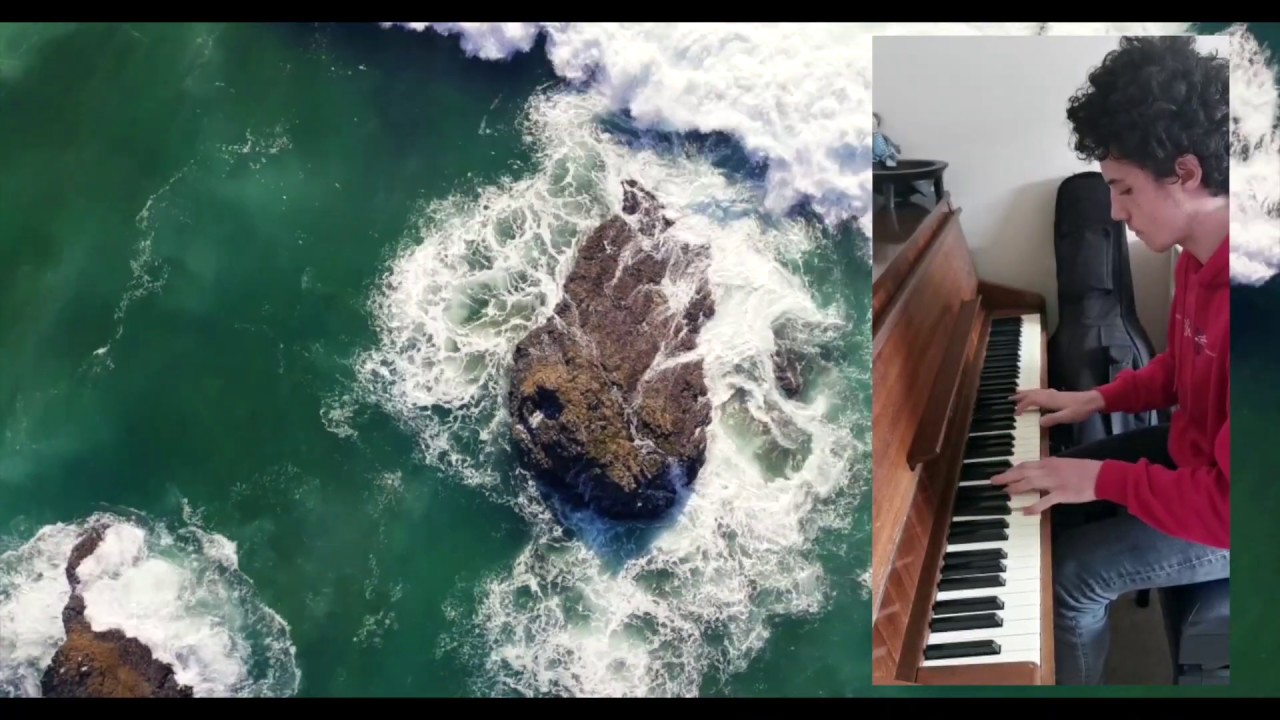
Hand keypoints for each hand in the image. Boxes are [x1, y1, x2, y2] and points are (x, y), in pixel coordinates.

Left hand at [989, 457, 1103, 514]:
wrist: (1102, 476)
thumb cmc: (1086, 469)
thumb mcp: (1065, 462)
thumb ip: (1051, 466)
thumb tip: (1040, 468)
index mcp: (1049, 462)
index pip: (1026, 464)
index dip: (1013, 469)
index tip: (1004, 473)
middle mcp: (1048, 470)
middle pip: (1022, 472)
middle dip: (1006, 476)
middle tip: (993, 481)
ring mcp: (1054, 482)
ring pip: (1029, 484)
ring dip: (1015, 488)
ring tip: (1005, 493)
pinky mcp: (1061, 494)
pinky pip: (1044, 501)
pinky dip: (1033, 506)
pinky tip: (1024, 511)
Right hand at [1009, 388, 1103, 427]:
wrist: (1092, 400)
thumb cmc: (1080, 410)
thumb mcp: (1067, 417)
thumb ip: (1053, 419)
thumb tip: (1039, 422)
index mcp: (1049, 400)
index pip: (1031, 401)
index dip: (1021, 407)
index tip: (1014, 414)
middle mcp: (1049, 395)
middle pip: (1031, 394)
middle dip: (1020, 396)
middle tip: (1009, 399)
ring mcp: (1053, 393)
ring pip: (1035, 391)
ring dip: (1025, 393)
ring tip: (1017, 394)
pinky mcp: (1057, 394)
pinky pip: (1041, 392)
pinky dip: (1034, 392)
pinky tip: (1036, 395)